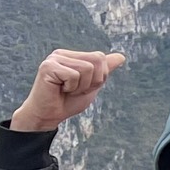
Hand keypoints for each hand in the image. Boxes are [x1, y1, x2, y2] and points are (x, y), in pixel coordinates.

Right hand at [11, 48, 126, 131]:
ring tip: (67, 90)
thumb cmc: (68, 102)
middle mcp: (62, 54)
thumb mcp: (92, 85)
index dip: (99, 77)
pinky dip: (71, 88)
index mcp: (72, 56)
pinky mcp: (47, 66)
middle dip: (92, 81)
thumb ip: (104, 71)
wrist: (49, 116)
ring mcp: (54, 59)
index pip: (100, 58)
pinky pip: (74, 76)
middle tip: (75, 89)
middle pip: (97, 60)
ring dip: (81, 86)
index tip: (82, 87)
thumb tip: (121, 57)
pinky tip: (59, 90)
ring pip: (87, 68)